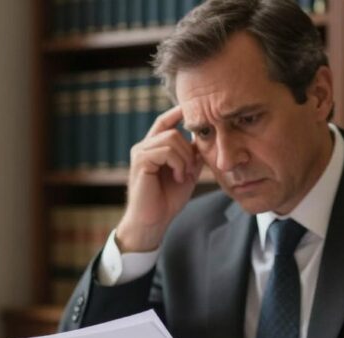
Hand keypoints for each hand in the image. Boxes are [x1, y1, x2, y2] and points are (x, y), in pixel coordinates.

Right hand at [116, 106, 204, 251]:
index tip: (191, 109)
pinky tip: (178, 178)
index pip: (164, 122)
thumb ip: (192, 156)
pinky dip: (177, 163)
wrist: (153, 222)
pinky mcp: (140, 161)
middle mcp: (144, 147)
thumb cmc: (167, 201)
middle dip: (189, 150)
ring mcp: (140, 153)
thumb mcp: (186, 174)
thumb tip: (203, 138)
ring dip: (184, 158)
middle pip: (173, 131)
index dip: (177, 112)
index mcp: (153, 148)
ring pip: (171, 138)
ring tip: (183, 176)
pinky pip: (165, 150)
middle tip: (191, 171)